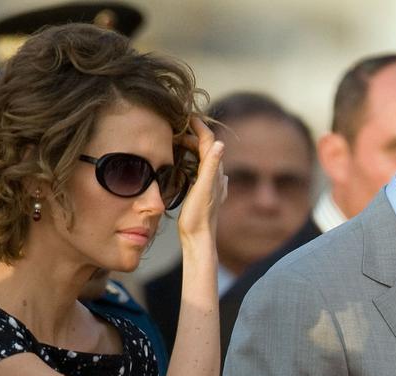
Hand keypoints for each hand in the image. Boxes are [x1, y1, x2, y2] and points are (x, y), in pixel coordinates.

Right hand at [177, 117, 226, 242]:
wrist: (199, 239)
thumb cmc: (198, 217)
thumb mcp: (202, 189)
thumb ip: (210, 167)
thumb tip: (220, 143)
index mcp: (214, 172)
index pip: (209, 140)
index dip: (199, 126)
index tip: (187, 115)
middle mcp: (216, 177)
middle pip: (207, 148)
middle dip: (193, 136)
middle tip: (175, 130)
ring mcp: (213, 186)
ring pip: (205, 159)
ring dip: (194, 148)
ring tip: (179, 143)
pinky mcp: (207, 194)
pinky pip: (203, 172)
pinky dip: (196, 162)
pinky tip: (191, 166)